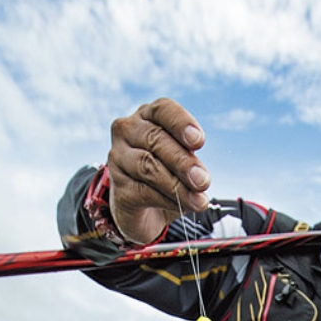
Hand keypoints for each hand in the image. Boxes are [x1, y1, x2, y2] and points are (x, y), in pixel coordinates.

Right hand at [107, 98, 211, 243]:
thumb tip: (200, 176)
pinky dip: (166, 200)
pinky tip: (181, 206)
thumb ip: (189, 161)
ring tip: (198, 200)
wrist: (146, 210)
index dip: (181, 123)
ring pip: (148, 166)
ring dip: (177, 185)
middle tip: (203, 181)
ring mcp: (118, 158)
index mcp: (147, 116)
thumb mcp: (181, 162)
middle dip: (183, 162)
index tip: (199, 141)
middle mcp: (128, 130)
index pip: (162, 110)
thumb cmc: (167, 175)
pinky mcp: (118, 186)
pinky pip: (143, 191)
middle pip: (155, 139)